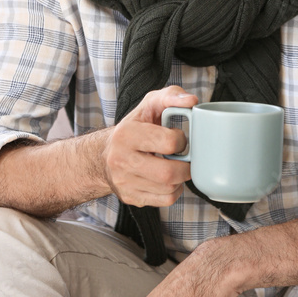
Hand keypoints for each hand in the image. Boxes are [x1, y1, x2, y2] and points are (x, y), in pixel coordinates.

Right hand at [97, 86, 197, 207]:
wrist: (105, 154)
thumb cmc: (135, 126)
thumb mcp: (149, 104)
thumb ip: (171, 96)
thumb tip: (192, 101)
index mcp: (126, 134)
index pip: (168, 142)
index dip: (181, 140)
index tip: (178, 138)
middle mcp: (121, 160)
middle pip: (168, 173)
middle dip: (185, 166)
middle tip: (185, 158)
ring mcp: (124, 182)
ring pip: (169, 189)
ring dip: (180, 178)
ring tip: (175, 166)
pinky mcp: (130, 197)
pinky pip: (165, 200)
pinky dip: (174, 190)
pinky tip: (168, 179)